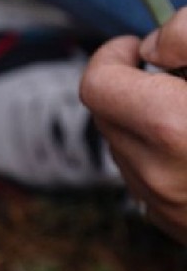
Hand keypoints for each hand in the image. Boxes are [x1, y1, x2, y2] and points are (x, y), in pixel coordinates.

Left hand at [80, 8, 186, 244]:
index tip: (136, 46)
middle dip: (131, 85)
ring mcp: (161, 204)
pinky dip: (160, 154)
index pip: (96, 81)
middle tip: (174, 76)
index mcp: (171, 127)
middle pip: (104, 113)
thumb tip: (151, 47)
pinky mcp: (170, 224)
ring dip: (146, 120)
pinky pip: (144, 177)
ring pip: (124, 146)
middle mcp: (154, 172)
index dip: (112, 54)